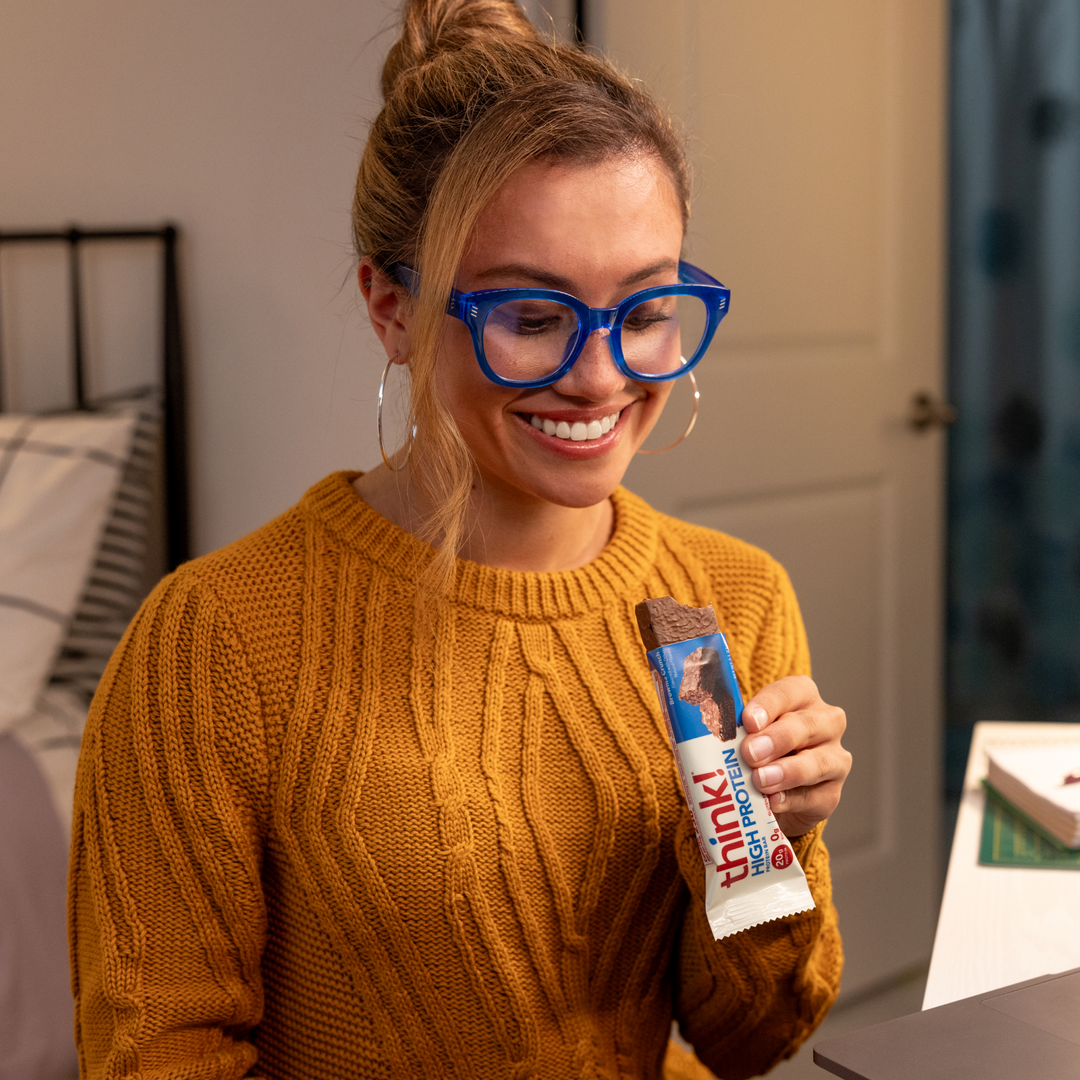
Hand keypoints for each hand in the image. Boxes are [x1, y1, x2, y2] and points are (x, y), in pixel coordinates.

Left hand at [740, 675, 850, 836]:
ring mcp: (834, 758)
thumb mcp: (743, 731)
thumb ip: (730, 726)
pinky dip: (791, 800)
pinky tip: (773, 802)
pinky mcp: (831, 793)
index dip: (769, 705)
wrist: (771, 792)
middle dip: (776, 739)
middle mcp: (825, 723)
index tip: (749, 720)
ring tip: (760, 780)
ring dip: (787, 771)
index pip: (789, 691)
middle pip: (806, 725)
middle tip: (750, 753)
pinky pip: (814, 796)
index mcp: (802, 696)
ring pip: (818, 762)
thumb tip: (702, 725)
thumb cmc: (756, 749)